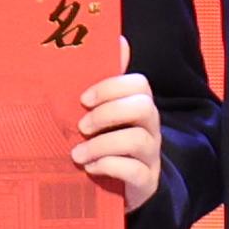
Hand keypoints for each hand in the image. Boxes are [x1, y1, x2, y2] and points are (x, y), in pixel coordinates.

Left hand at [73, 65, 164, 211]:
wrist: (122, 189)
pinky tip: (90, 168)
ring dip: (101, 145)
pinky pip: (135, 170)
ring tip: (77, 154)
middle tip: (81, 126)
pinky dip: (109, 166)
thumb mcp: (104, 115)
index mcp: (139, 107)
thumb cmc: (107, 144)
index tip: (83, 99)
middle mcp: (151, 128)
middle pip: (144, 107)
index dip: (111, 87)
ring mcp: (151, 155)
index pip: (139, 84)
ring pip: (137, 140)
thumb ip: (108, 84)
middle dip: (107, 114)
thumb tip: (117, 39)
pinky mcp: (146, 181)